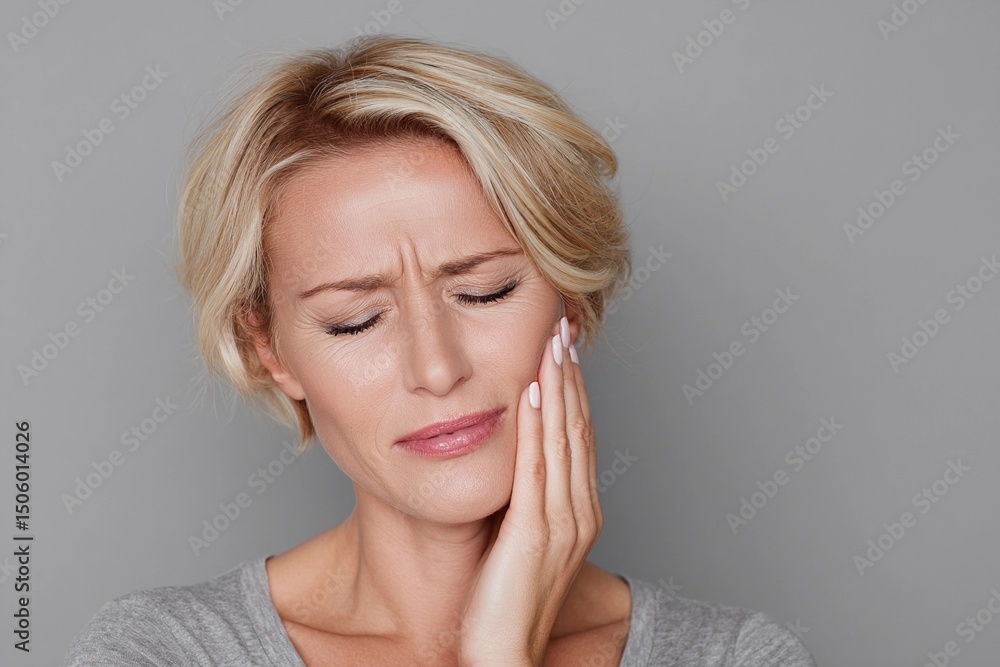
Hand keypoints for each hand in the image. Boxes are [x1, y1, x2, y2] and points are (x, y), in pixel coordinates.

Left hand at [458, 316, 601, 665]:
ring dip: (556, 386)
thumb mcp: (521, 539)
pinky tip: (529, 392)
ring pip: (561, 439)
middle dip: (569, 374)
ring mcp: (561, 523)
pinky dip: (535, 426)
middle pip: (576, 427)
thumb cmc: (506, 602)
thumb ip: (525, 500)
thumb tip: (510, 462)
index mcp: (578, 512)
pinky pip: (536, 469)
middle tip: (563, 326)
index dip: (573, 389)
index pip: (578, 436)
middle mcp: (579, 511)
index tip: (563, 348)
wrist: (505, 655)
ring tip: (550, 341)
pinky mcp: (534, 535)